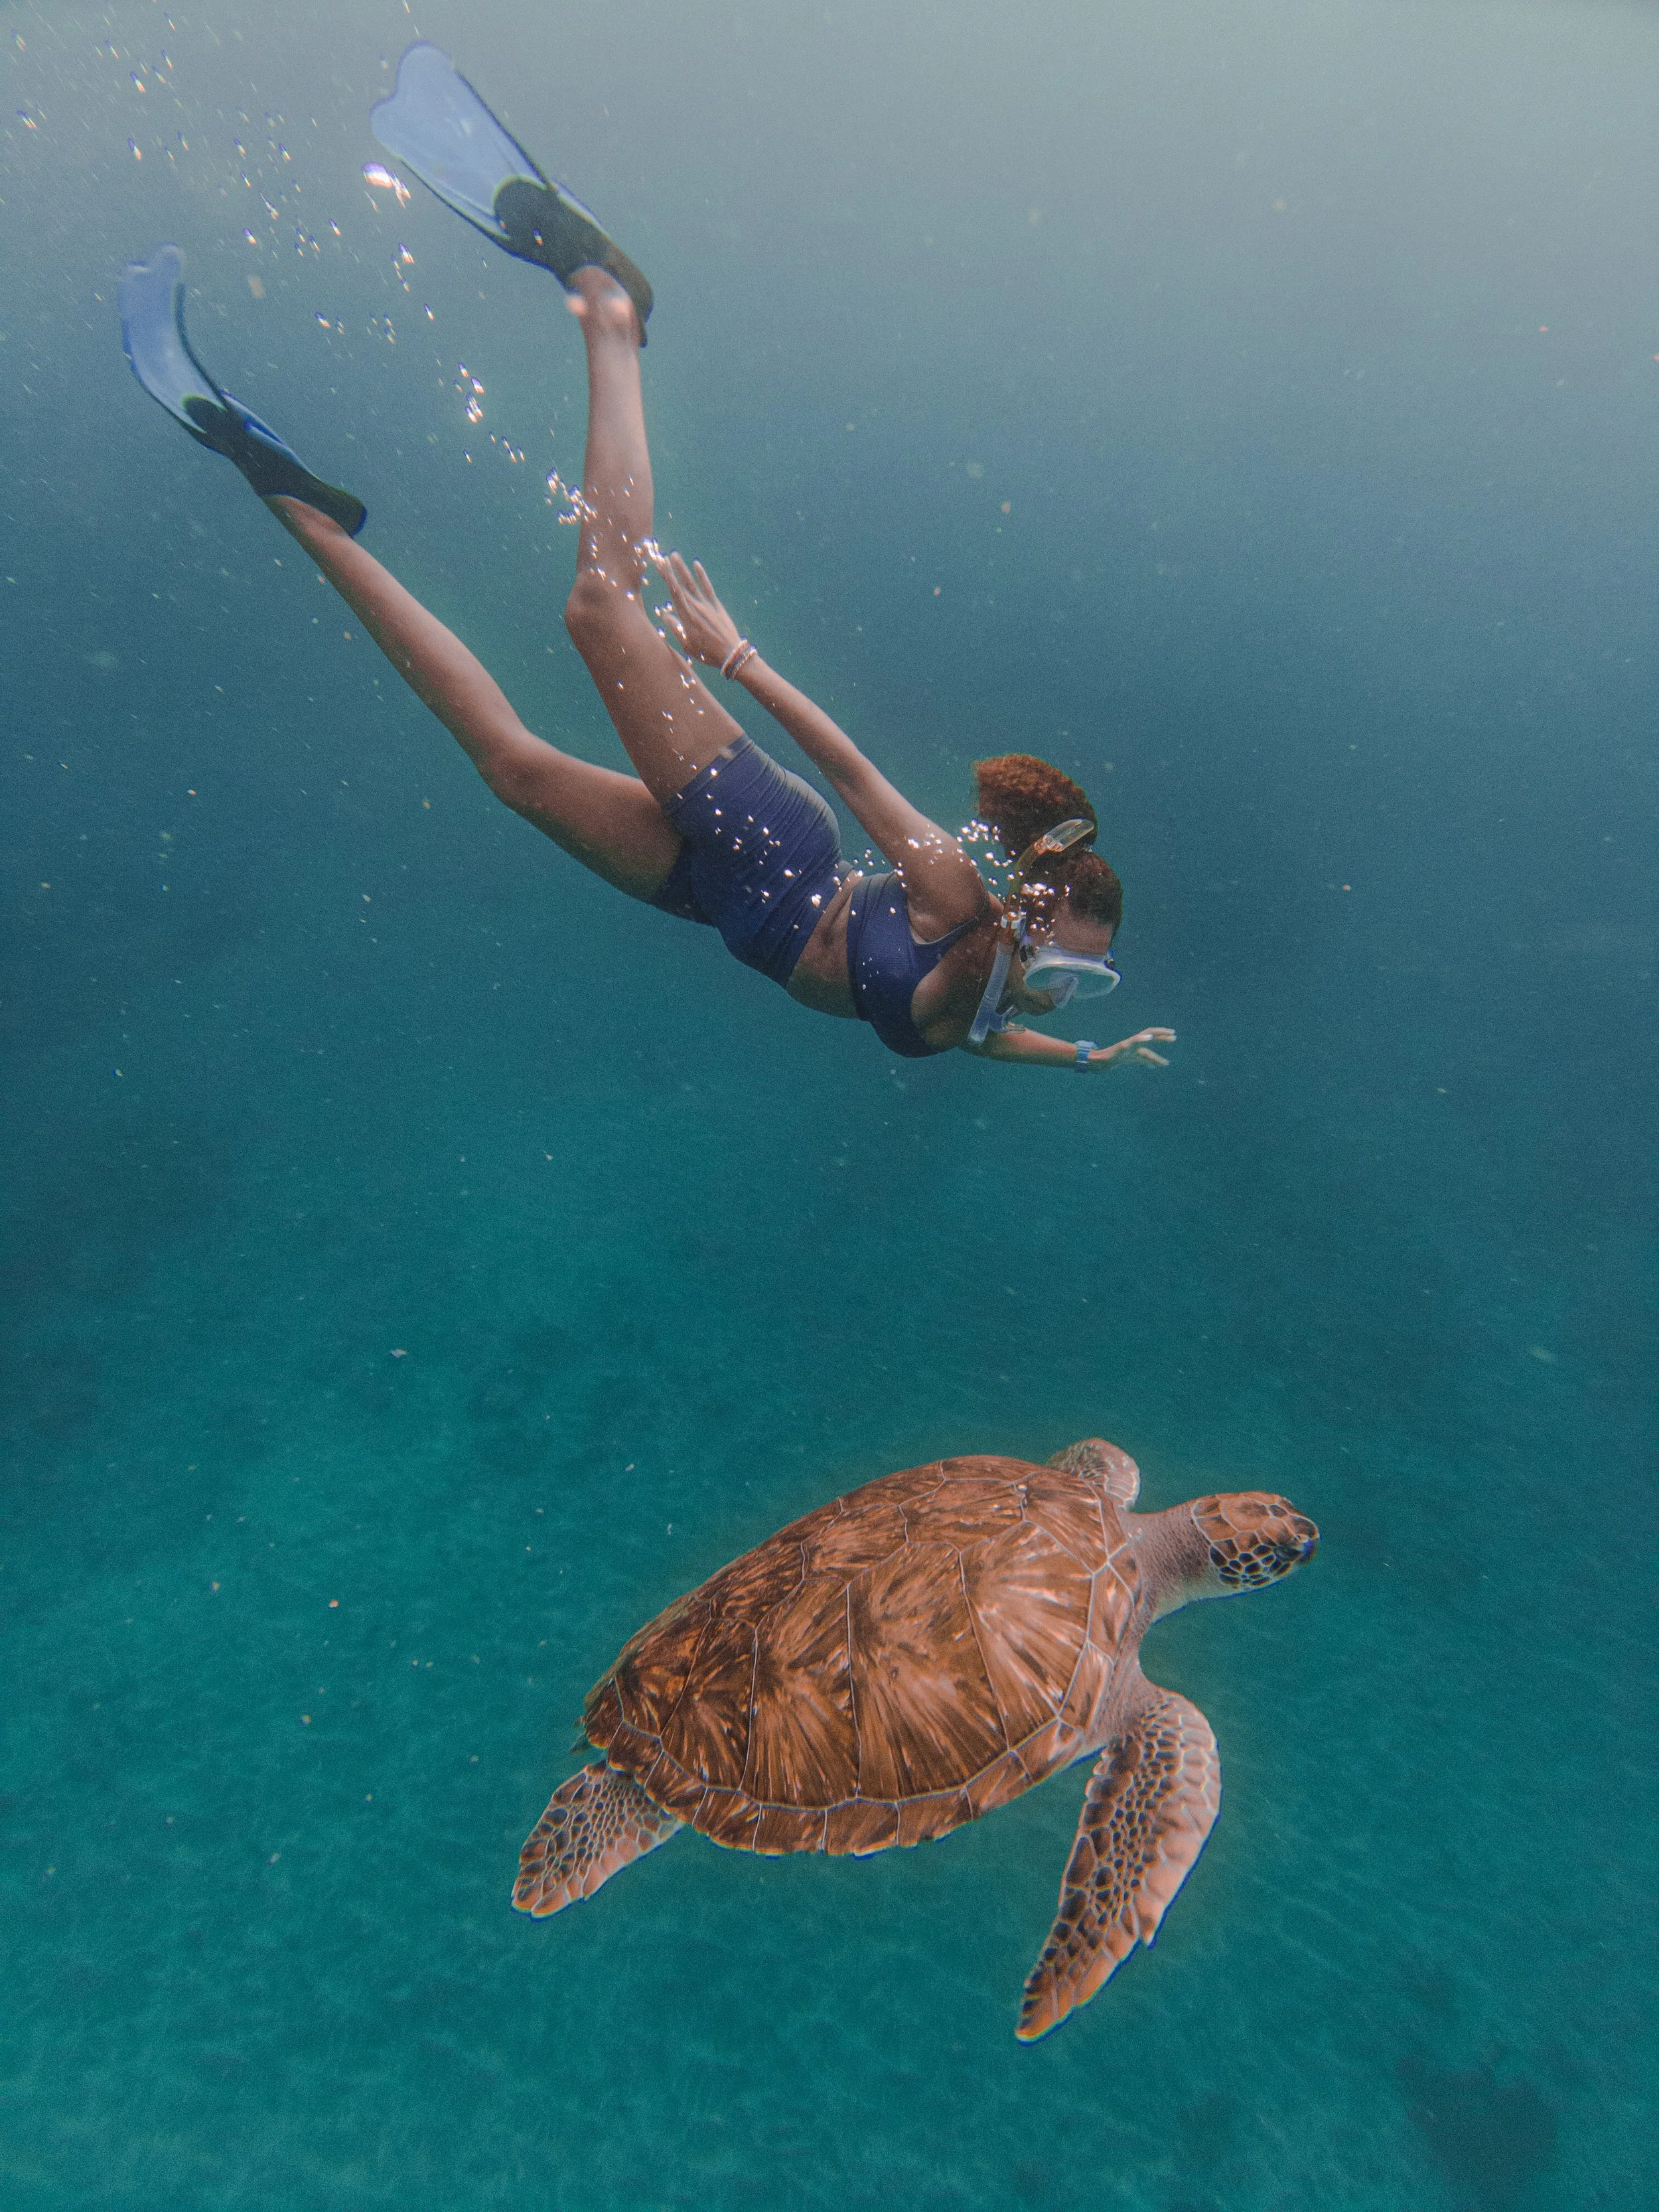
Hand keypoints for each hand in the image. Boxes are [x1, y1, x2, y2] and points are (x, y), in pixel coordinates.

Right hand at [651, 549, 743, 670]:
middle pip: (681, 586)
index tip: (660, 566)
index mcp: (687, 618)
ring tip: (675, 556)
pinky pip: (708, 588)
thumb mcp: (687, 645)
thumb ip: (676, 629)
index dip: (667, 578)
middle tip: (662, 558)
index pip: (674, 593)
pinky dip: (702, 576)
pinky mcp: (716, 606)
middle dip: (670, 571)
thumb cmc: (707, 654)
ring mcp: (707, 605)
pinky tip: (696, 564)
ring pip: (692, 584)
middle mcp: (696, 608)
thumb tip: (665, 616)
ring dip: (683, 569)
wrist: (731, 654)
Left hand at [1090, 1028, 1174, 1068]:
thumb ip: (1131, 1044)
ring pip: (1147, 1054)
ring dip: (1157, 1058)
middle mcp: (1133, 1046)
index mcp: (1133, 1042)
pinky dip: (1148, 1064)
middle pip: (1150, 1040)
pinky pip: (1141, 1061)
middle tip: (1174, 1038)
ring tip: (1166, 1064)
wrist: (1096, 1063)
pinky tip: (1153, 1068)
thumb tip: (1142, 1038)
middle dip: (1162, 1039)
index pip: (1149, 1033)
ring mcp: (1131, 1053)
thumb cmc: (1106, 1057)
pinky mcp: (1127, 1060)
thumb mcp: (1119, 1051)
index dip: (1160, 1032)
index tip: (1172, 1033)